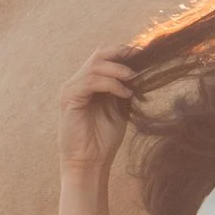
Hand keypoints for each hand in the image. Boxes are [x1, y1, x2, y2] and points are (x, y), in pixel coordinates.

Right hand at [57, 48, 137, 179]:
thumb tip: (142, 72)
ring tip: (134, 79)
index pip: (104, 57)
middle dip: (122, 53)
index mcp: (89, 83)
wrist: (89, 162)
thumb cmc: (104, 139)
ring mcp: (71, 89)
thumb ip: (125, 89)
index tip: (145, 54)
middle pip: (99, 54)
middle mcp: (78, 82)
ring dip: (119, 70)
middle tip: (141, 58)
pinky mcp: (69, 99)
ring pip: (96, 66)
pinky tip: (124, 94)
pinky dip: (111, 84)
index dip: (124, 52)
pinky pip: (91, 82)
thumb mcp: (120, 108)